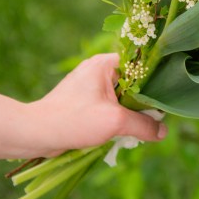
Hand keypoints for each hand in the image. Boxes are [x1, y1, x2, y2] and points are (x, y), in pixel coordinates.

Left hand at [29, 52, 166, 156]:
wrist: (36, 133)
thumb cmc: (74, 120)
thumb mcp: (115, 122)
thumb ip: (143, 125)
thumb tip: (163, 132)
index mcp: (104, 64)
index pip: (140, 65)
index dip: (154, 83)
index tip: (163, 101)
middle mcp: (96, 71)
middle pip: (132, 84)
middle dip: (141, 104)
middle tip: (151, 120)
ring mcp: (88, 87)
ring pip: (121, 98)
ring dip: (128, 115)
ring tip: (135, 130)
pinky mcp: (82, 103)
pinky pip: (108, 108)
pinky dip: (115, 120)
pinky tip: (119, 135)